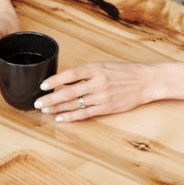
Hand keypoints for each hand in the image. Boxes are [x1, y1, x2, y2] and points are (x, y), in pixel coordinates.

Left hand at [34, 61, 162, 120]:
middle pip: (68, 92)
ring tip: (45, 110)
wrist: (145, 81)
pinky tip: (60, 118)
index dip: (54, 80)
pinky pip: (85, 114)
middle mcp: (97, 83)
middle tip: (37, 102)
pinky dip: (71, 117)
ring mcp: (101, 97)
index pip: (69, 74)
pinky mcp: (106, 108)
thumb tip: (65, 80)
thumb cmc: (123, 72)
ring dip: (57, 108)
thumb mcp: (103, 65)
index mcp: (95, 69)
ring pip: (74, 104)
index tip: (42, 85)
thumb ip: (85, 72)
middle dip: (51, 98)